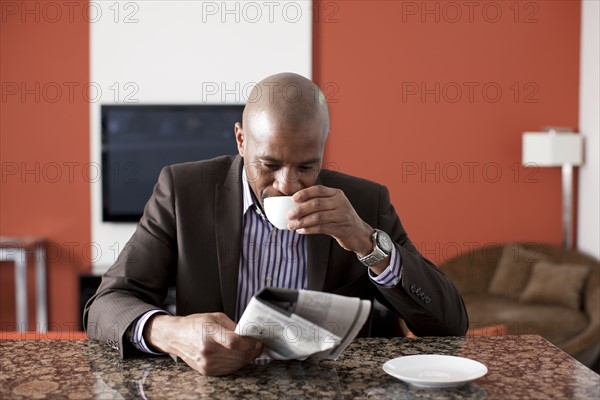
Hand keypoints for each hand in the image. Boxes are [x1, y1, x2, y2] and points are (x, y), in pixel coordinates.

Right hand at [145, 313, 262, 375]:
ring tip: (252, 350)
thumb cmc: (195, 324)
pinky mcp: (207, 371)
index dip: (250, 343)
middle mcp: (207, 350)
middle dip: (253, 350)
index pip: (234, 342)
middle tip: (259, 345)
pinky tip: (240, 356)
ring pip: (236, 364)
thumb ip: (233, 326)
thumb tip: (249, 334)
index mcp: (209, 333)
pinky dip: (238, 363)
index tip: (258, 340)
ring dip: (248, 358)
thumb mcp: (215, 317)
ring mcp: (206, 363)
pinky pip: (229, 369)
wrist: (176, 337)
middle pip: (238, 355)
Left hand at [287, 185, 373, 254]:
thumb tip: (295, 203)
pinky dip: (309, 229)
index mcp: (337, 194)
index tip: (293, 198)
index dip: (305, 193)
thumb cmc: (341, 218)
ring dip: (302, 221)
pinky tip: (301, 230)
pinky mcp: (340, 228)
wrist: (359, 233)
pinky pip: (321, 228)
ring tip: (292, 225)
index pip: (319, 190)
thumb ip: (320, 201)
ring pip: (317, 217)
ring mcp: (341, 216)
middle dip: (300, 210)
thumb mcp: (335, 205)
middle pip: (316, 204)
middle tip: (288, 215)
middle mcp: (340, 203)